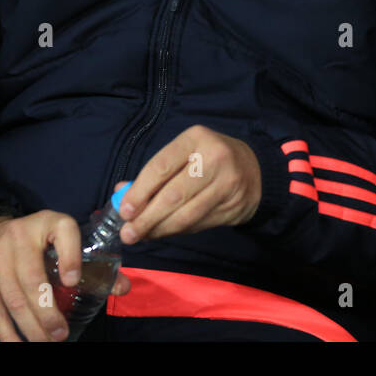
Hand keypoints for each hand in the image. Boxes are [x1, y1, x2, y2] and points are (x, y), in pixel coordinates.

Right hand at [0, 211, 131, 341]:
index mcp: (49, 222)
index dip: (70, 257)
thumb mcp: (64, 239)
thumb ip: (93, 263)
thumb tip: (123, 288)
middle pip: (33, 279)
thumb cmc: (38, 240)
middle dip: (47, 312)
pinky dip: (6, 330)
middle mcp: (19, 235)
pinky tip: (18, 344)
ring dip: (30, 326)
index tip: (73, 282)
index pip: (64, 232)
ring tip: (46, 343)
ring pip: (13, 297)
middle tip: (60, 334)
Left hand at [116, 124, 261, 244]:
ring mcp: (228, 183)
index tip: (124, 211)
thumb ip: (154, 173)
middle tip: (128, 233)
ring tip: (142, 236)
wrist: (254, 168)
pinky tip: (164, 232)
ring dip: (160, 229)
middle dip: (147, 218)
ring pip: (186, 214)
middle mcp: (215, 158)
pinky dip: (177, 231)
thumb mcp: (183, 154)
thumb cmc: (207, 159)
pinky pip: (198, 224)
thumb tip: (121, 192)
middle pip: (173, 195)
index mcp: (196, 139)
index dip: (140, 191)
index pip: (161, 166)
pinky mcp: (234, 206)